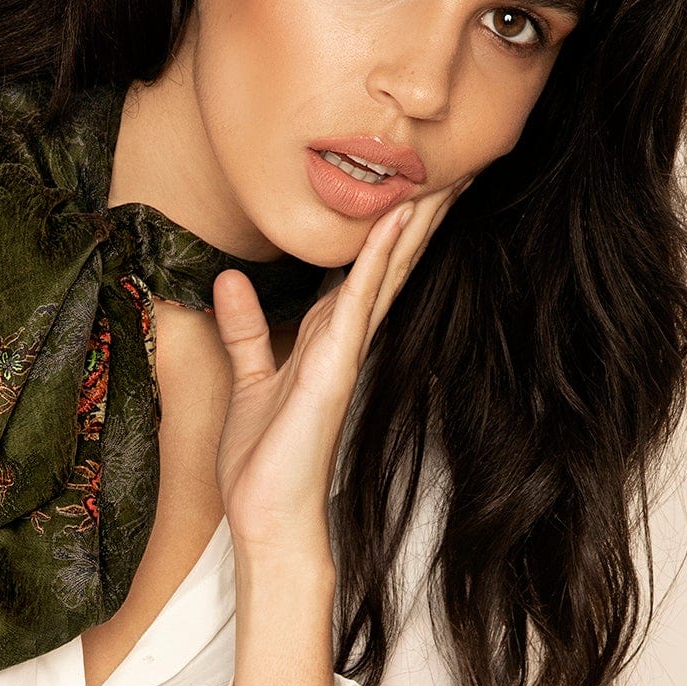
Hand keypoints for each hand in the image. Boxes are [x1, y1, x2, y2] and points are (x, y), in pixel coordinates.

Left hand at [211, 182, 466, 557]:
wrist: (266, 517)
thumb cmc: (263, 464)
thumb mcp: (248, 381)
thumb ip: (245, 329)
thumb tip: (230, 280)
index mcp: (326, 341)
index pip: (362, 272)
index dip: (387, 230)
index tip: (413, 186)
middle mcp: (344, 342)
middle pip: (387, 266)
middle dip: (419, 218)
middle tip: (456, 168)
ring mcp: (345, 353)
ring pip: (384, 274)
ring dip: (413, 225)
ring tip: (445, 178)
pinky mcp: (335, 368)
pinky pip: (358, 301)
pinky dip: (376, 260)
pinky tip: (396, 221)